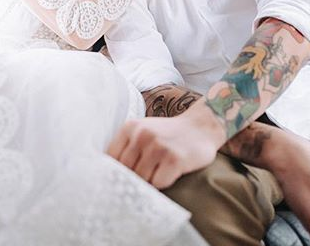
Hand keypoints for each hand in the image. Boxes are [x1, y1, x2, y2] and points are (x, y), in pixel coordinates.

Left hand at [106, 103, 224, 188]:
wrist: (201, 127)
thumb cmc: (168, 134)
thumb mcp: (142, 131)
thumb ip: (125, 146)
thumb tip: (107, 174)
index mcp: (130, 127)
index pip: (111, 158)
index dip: (115, 171)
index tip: (120, 177)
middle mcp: (142, 135)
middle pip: (126, 171)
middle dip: (133, 177)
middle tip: (144, 176)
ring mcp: (158, 147)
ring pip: (141, 179)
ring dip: (149, 181)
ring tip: (159, 171)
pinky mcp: (174, 159)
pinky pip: (158, 183)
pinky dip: (163, 182)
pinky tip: (170, 172)